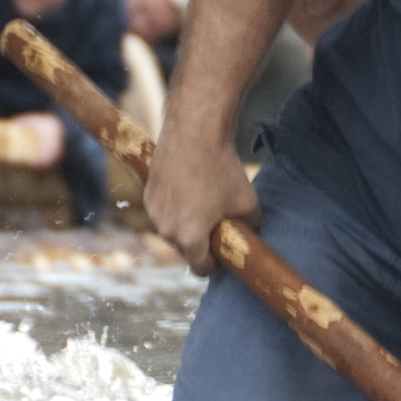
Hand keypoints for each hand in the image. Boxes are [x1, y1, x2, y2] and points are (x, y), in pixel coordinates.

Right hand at [142, 116, 256, 275]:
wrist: (195, 132)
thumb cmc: (222, 169)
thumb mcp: (248, 203)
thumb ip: (251, 226)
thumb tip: (252, 233)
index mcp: (190, 238)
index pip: (200, 268)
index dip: (215, 265)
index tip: (222, 255)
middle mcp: (166, 230)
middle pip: (185, 249)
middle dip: (200, 242)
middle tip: (216, 224)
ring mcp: (154, 212)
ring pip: (172, 230)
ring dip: (185, 225)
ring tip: (202, 203)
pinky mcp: (148, 194)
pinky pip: (163, 212)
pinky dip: (175, 207)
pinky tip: (189, 189)